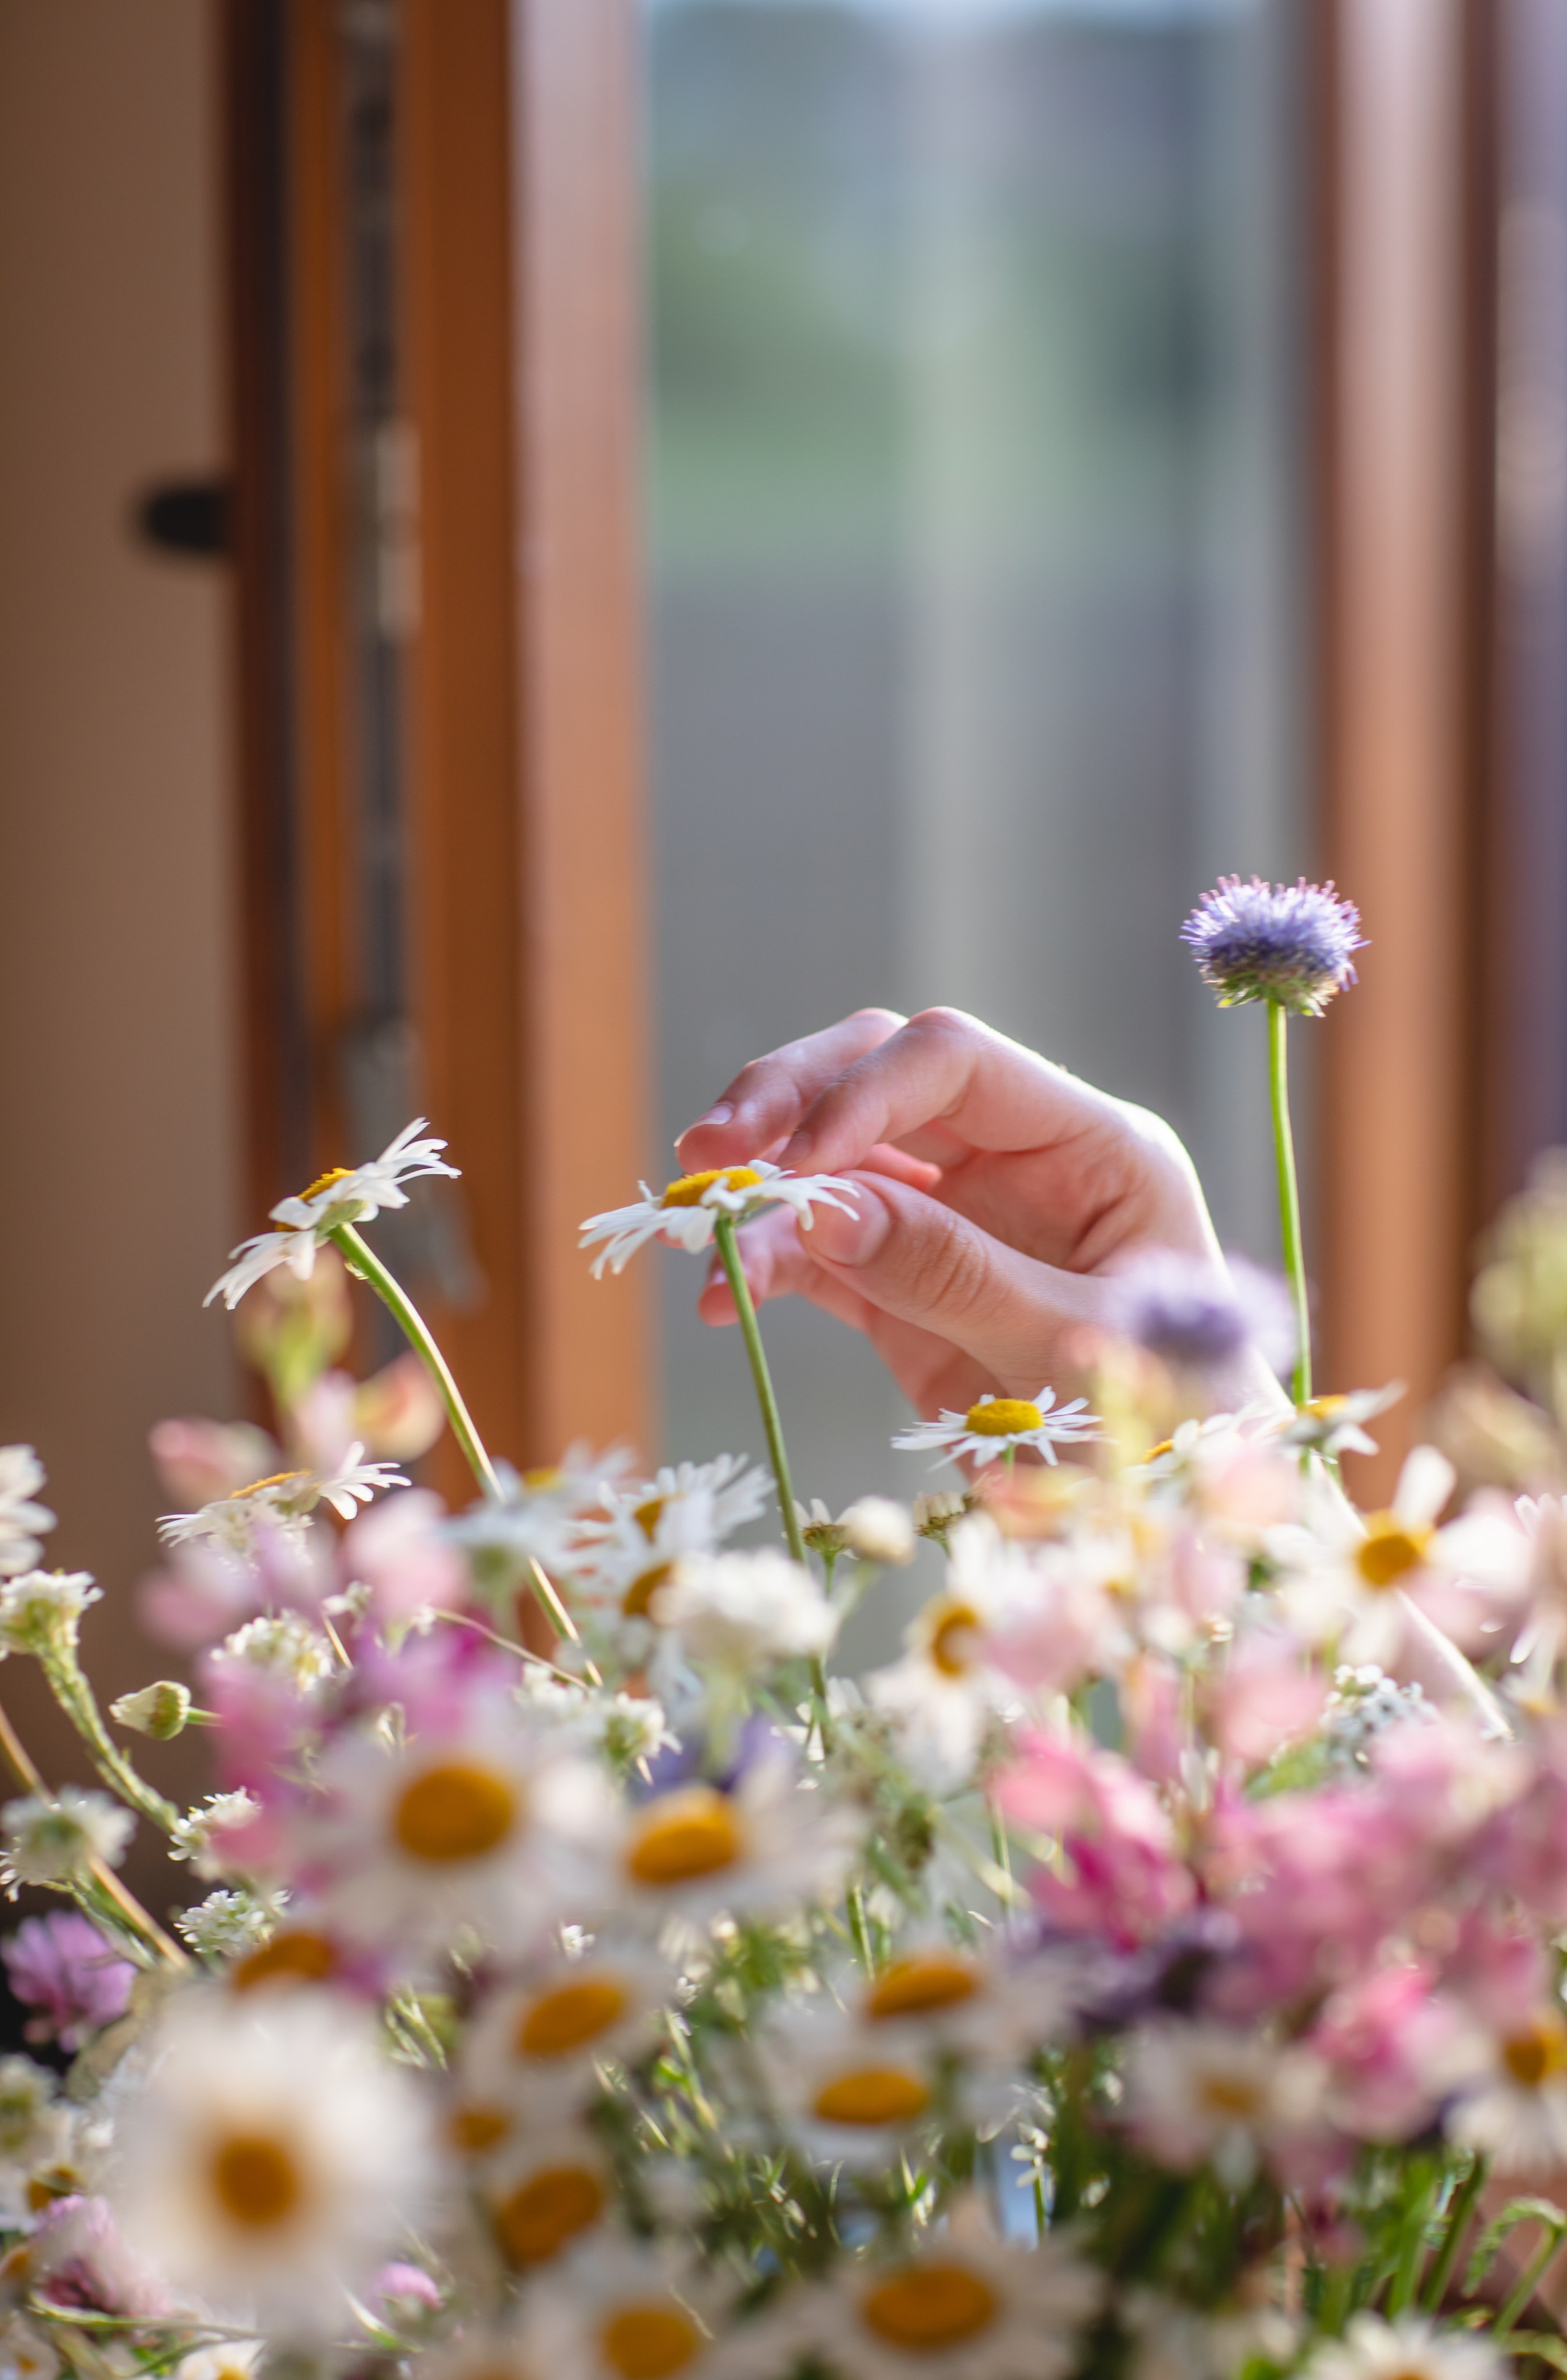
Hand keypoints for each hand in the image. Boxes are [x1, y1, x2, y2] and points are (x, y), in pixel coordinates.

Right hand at [676, 1006, 1240, 1419]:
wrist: (1175, 1523)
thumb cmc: (1171, 1424)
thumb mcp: (1074, 1347)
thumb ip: (955, 1275)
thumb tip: (824, 1209)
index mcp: (1089, 1143)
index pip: (956, 1061)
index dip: (863, 1093)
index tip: (795, 1162)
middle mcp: (1016, 1160)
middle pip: (877, 1075)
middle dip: (785, 1105)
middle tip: (706, 1157)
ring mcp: (956, 1220)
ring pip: (833, 1160)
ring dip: (759, 1193)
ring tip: (698, 1246)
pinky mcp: (906, 1289)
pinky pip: (819, 1252)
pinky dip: (765, 1267)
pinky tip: (717, 1301)